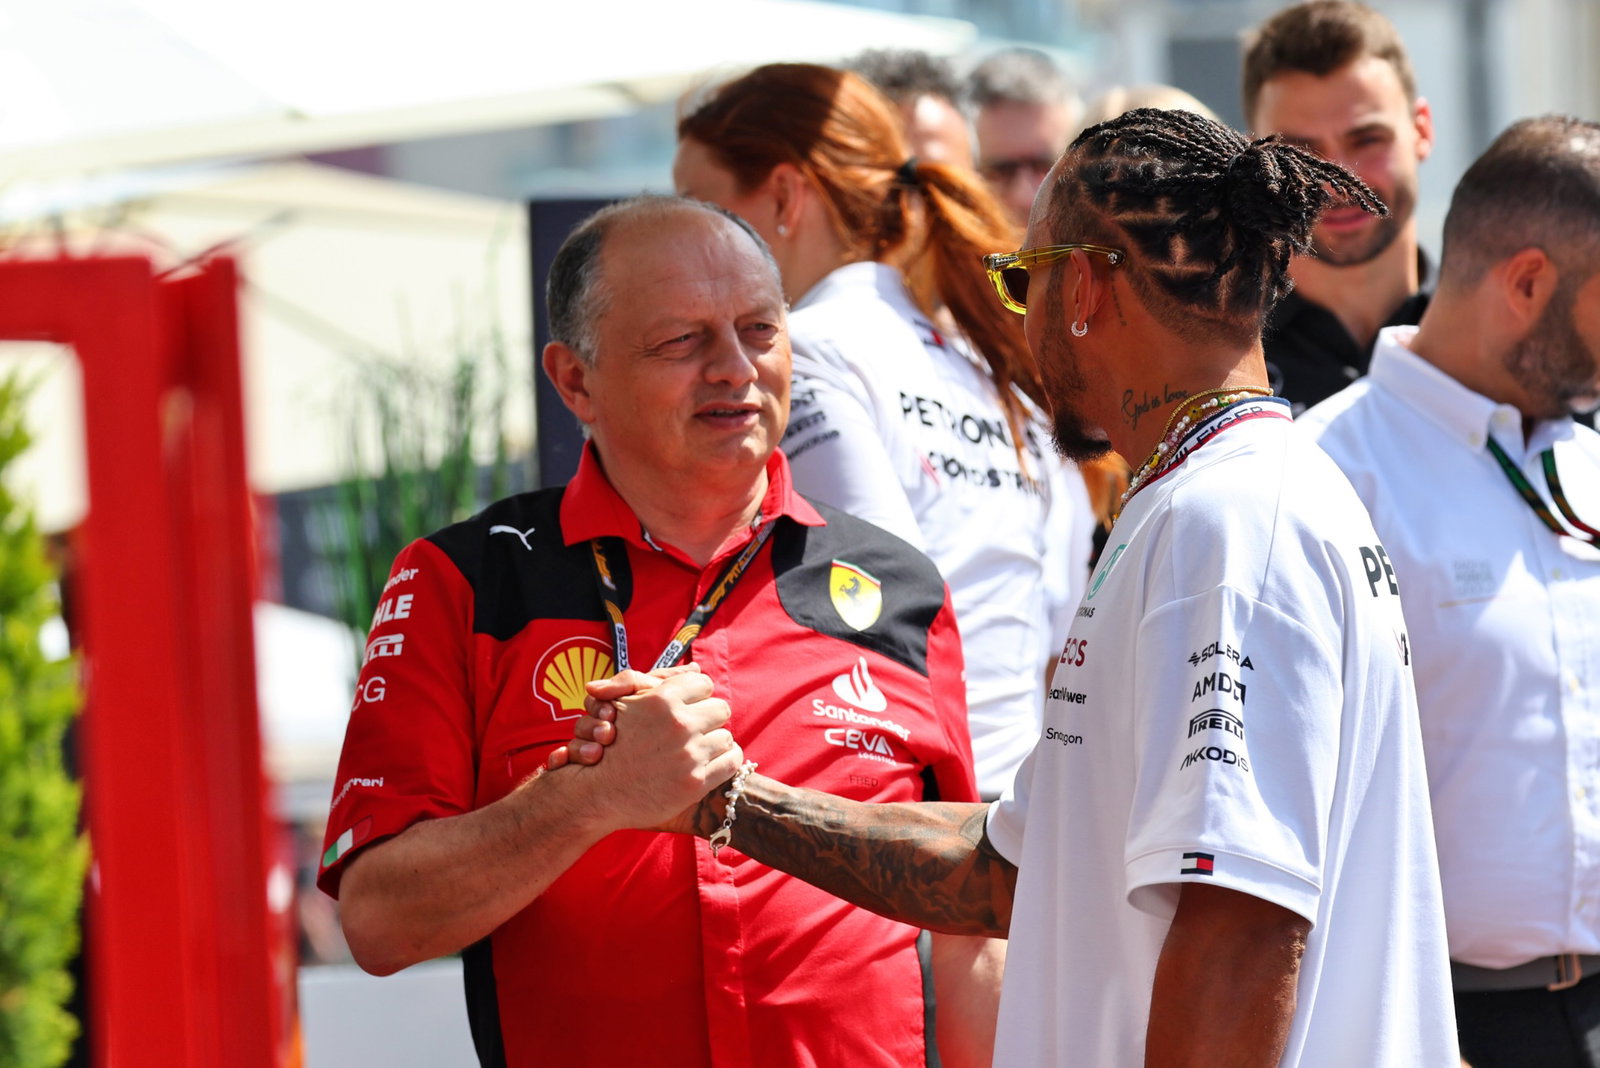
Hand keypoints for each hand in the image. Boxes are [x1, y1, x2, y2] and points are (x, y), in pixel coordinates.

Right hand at [557, 670, 741, 831]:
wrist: (597, 793)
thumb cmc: (611, 742)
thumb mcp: (624, 701)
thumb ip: (657, 679)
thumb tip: (695, 668)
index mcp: (662, 699)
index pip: (704, 683)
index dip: (696, 695)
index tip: (689, 707)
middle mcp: (679, 724)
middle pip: (720, 709)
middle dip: (708, 718)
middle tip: (695, 730)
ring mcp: (689, 755)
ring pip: (726, 736)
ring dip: (714, 742)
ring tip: (698, 749)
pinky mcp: (696, 782)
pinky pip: (732, 761)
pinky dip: (723, 761)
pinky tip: (708, 763)